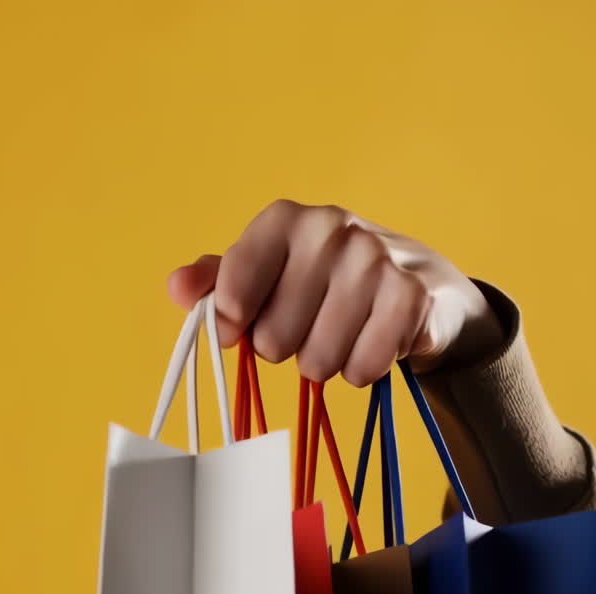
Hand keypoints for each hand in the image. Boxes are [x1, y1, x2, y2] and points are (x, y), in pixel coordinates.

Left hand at [167, 199, 503, 383]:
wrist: (418, 281)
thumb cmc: (321, 279)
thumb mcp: (264, 271)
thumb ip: (215, 280)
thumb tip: (177, 287)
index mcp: (284, 220)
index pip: (230, 291)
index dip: (231, 322)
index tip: (240, 324)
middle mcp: (329, 229)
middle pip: (271, 339)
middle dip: (283, 347)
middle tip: (305, 326)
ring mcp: (375, 260)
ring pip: (316, 359)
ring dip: (322, 363)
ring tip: (338, 335)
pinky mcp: (412, 296)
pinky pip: (362, 367)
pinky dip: (360, 370)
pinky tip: (369, 345)